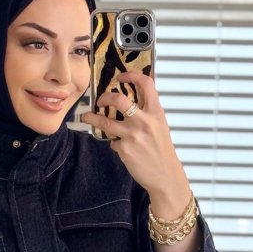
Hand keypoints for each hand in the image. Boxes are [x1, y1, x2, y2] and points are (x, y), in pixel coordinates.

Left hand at [80, 70, 188, 202]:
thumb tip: (130, 101)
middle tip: (100, 100)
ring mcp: (132, 135)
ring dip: (92, 117)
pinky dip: (114, 142)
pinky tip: (120, 147)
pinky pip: (112, 141)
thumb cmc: (162, 150)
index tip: (121, 76)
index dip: (131, 76)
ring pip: (105, 121)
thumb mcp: (160, 125)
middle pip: (119, 99)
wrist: (165, 175)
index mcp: (156, 112)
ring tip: (87, 117)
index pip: (146, 84)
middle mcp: (144, 121)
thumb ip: (147, 112)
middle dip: (105, 97)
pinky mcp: (124, 148)